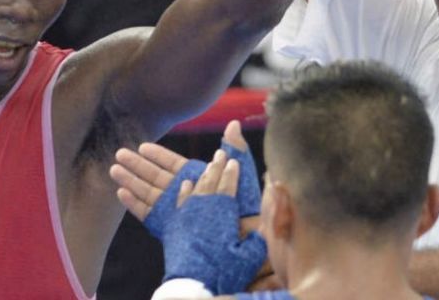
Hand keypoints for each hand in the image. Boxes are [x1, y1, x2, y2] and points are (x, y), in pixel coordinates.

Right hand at [110, 120, 257, 222]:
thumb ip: (236, 151)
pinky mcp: (170, 228)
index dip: (158, 155)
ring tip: (113, 170)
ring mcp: (176, 212)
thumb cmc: (248, 211)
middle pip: (156, 177)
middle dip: (137, 165)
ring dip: (130, 181)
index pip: (174, 165)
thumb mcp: (243, 176)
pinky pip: (148, 215)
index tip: (142, 146)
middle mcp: (184, 195)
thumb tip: (233, 124)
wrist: (243, 242)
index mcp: (199, 182)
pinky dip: (134, 204)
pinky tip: (121, 193)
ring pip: (148, 193)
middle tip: (119, 153)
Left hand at [161, 150, 266, 294]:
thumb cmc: (222, 271)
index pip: (229, 185)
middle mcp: (204, 207)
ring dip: (202, 175)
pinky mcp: (174, 225)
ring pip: (195, 187)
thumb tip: (264, 232)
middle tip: (220, 153)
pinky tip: (185, 185)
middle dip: (217, 165)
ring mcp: (187, 214)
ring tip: (207, 165)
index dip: (232, 172)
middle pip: (211, 180)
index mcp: (224, 210)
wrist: (192, 283)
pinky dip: (183, 191)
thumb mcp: (248, 258)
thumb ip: (257, 242)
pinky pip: (179, 201)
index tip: (233, 161)